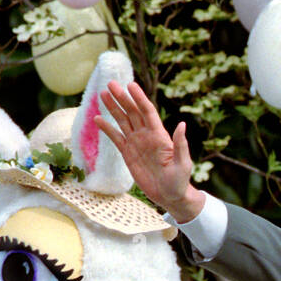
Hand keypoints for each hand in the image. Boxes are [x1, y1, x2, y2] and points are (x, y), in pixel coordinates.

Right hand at [94, 80, 203, 220]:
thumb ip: (180, 144)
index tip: (130, 85)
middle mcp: (146, 135)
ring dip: (113, 108)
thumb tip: (182, 125)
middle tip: (111, 84)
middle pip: (132, 112)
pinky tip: (98, 118)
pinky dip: (107, 128)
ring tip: (102, 94)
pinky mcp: (128, 154)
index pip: (147, 111)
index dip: (139, 98)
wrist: (169, 196)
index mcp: (159, 135)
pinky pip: (116, 138)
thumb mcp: (182, 163)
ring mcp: (136, 143)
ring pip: (123, 121)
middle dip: (122, 98)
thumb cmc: (179, 180)